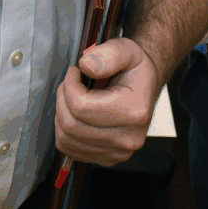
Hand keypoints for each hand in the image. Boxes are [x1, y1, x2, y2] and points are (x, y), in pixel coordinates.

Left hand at [54, 37, 160, 166]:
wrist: (146, 86)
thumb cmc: (135, 68)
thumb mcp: (126, 49)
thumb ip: (108, 54)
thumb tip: (86, 66)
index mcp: (135, 112)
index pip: (81, 107)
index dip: (69, 86)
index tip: (74, 72)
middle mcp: (129, 139)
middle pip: (71, 126)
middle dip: (62, 99)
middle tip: (70, 83)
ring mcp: (118, 153)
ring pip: (67, 139)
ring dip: (61, 114)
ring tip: (73, 97)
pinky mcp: (107, 159)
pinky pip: (70, 149)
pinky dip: (64, 130)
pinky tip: (76, 114)